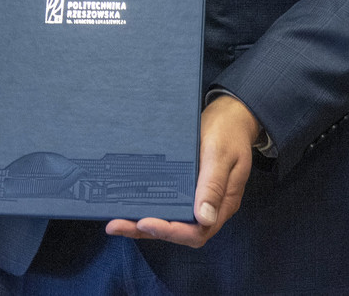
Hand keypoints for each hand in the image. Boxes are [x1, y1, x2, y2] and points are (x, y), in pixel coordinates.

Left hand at [105, 94, 259, 246]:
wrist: (231, 117)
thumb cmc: (228, 133)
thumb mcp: (221, 155)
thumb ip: (213, 185)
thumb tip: (203, 218)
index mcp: (223, 203)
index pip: (197, 231)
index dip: (170, 232)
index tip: (145, 223)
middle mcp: (210, 206)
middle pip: (180, 231)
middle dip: (148, 231)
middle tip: (117, 225)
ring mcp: (198, 198)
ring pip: (172, 220)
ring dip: (144, 224)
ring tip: (116, 222)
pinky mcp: (188, 188)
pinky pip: (169, 204)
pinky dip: (150, 208)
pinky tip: (129, 204)